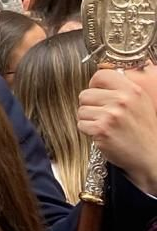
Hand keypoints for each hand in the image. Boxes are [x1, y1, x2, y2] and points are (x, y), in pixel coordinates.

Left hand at [78, 66, 156, 194]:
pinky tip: (103, 134)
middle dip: (90, 106)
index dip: (94, 84)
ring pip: (81, 110)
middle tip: (104, 116)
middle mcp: (122, 100)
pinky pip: (81, 124)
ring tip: (105, 126)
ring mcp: (111, 115)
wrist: (150, 155)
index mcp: (132, 90)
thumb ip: (122, 89)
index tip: (97, 92)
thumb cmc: (143, 130)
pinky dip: (88, 131)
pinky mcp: (101, 129)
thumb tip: (99, 77)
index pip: (100, 75)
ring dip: (88, 119)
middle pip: (85, 94)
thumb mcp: (140, 102)